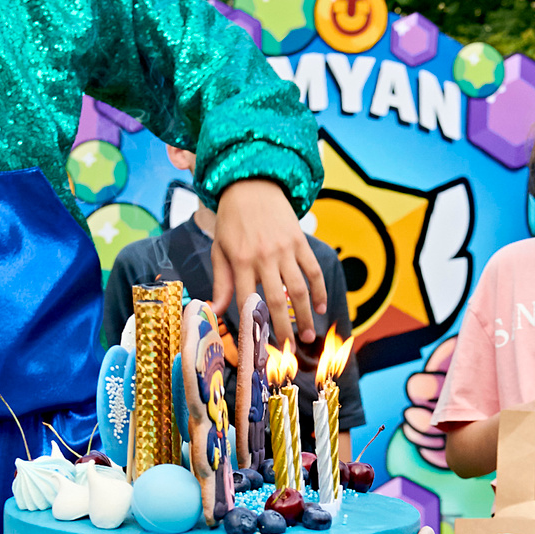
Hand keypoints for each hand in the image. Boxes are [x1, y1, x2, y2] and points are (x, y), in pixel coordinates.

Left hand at [209, 178, 325, 345]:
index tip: (257, 346)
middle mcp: (263, 257)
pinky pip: (313, 270)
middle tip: (289, 348)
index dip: (252, 325)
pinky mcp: (300, 241)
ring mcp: (284, 249)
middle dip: (283, 328)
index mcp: (240, 261)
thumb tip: (214, 310)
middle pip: (276, 300)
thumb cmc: (232, 221)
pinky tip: (321, 307)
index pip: (247, 301)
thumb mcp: (220, 249)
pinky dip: (319, 290)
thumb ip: (221, 282)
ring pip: (299, 289)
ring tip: (308, 335)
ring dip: (305, 315)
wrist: (252, 184)